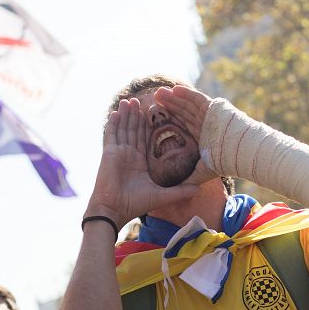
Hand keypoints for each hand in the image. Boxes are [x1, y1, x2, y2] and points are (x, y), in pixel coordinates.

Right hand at [87, 98, 200, 226]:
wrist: (115, 210)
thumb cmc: (135, 204)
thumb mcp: (162, 195)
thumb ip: (180, 191)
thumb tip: (199, 189)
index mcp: (140, 162)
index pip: (146, 138)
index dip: (149, 126)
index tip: (155, 113)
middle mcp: (129, 155)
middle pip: (134, 130)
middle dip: (137, 115)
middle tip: (141, 99)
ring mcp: (118, 152)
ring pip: (123, 128)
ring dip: (126, 115)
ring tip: (130, 100)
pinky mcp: (109, 153)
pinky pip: (111, 134)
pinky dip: (113, 123)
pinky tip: (116, 112)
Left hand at [154, 85, 218, 184]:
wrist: (241, 152)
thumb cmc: (225, 162)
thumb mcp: (203, 171)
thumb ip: (189, 179)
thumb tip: (176, 190)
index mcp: (201, 135)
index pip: (182, 125)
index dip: (169, 120)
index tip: (155, 116)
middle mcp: (204, 123)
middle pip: (183, 112)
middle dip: (169, 106)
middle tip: (154, 100)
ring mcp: (210, 114)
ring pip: (189, 104)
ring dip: (174, 98)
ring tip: (159, 92)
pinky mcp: (215, 107)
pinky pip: (199, 98)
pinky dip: (187, 93)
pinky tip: (175, 89)